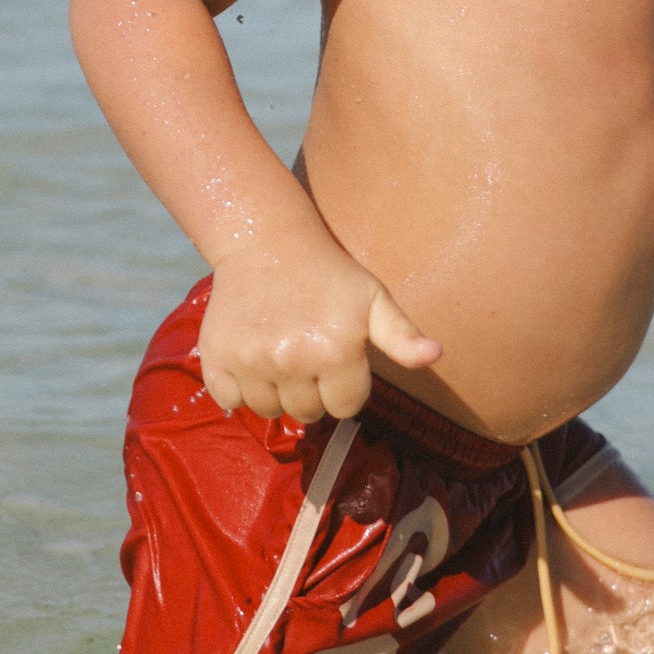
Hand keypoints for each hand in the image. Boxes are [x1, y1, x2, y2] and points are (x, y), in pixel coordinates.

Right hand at [198, 226, 441, 421]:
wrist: (266, 240)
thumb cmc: (329, 273)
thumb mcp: (373, 297)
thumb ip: (402, 334)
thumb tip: (435, 356)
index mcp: (336, 351)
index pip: (345, 408)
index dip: (345, 387)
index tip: (337, 359)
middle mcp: (292, 360)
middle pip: (307, 413)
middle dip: (312, 391)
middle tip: (307, 352)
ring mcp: (251, 361)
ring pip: (270, 411)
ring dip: (277, 392)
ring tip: (281, 355)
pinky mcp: (217, 357)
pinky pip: (231, 401)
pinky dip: (239, 389)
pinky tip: (252, 359)